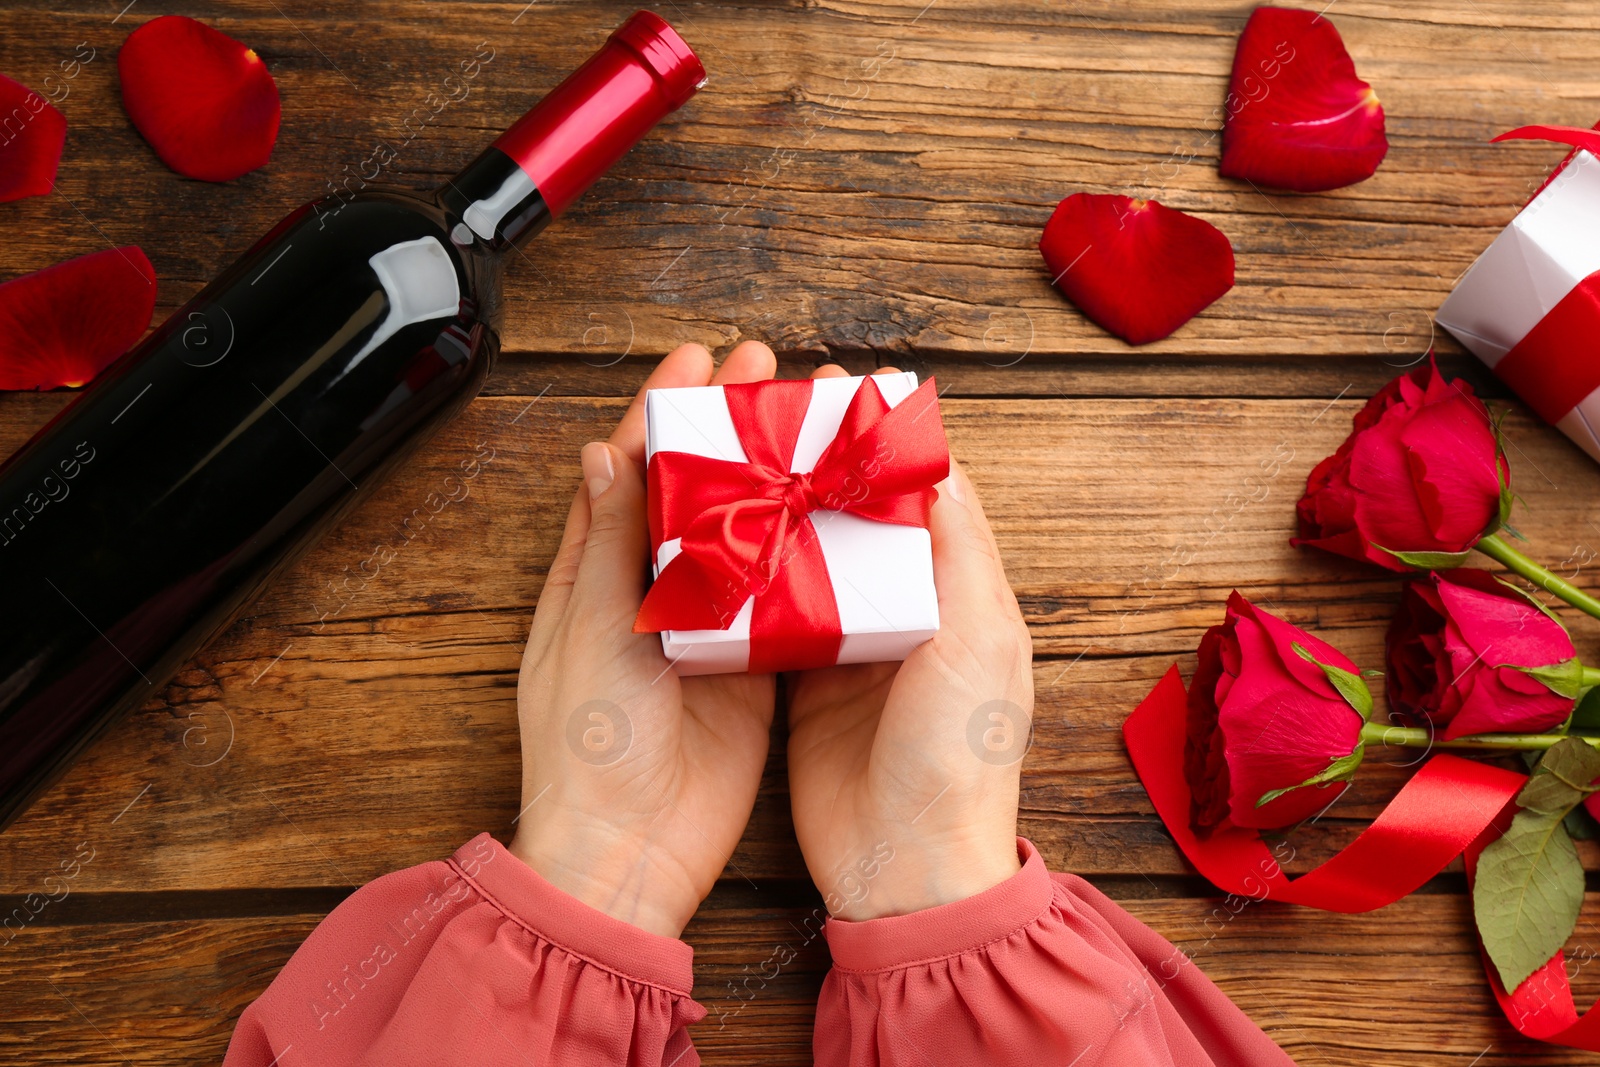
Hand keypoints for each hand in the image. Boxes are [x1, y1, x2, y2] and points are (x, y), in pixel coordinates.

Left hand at [508, 342, 778, 937]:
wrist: (628, 849)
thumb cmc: (587, 745)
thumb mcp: (589, 630)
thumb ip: (605, 544)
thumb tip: (603, 454)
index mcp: (595, 573)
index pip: (631, 469)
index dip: (663, 408)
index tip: (699, 357)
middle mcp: (651, 592)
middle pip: (695, 487)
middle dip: (727, 426)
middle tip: (767, 371)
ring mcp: (704, 628)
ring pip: (743, 534)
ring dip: (772, 479)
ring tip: (808, 424)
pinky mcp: (748, 669)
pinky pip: (779, 598)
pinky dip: (804, 554)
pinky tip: (834, 517)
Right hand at [786, 365, 1033, 920]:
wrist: (906, 866)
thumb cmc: (957, 756)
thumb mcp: (978, 642)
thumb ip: (960, 553)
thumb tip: (941, 463)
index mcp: (963, 596)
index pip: (931, 494)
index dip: (892, 441)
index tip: (849, 389)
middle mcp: (910, 612)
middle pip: (864, 516)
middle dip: (824, 461)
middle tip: (778, 410)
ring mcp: (854, 647)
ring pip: (816, 556)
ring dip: (785, 508)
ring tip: (742, 452)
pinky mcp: (805, 683)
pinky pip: (776, 612)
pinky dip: (753, 573)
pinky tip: (720, 533)